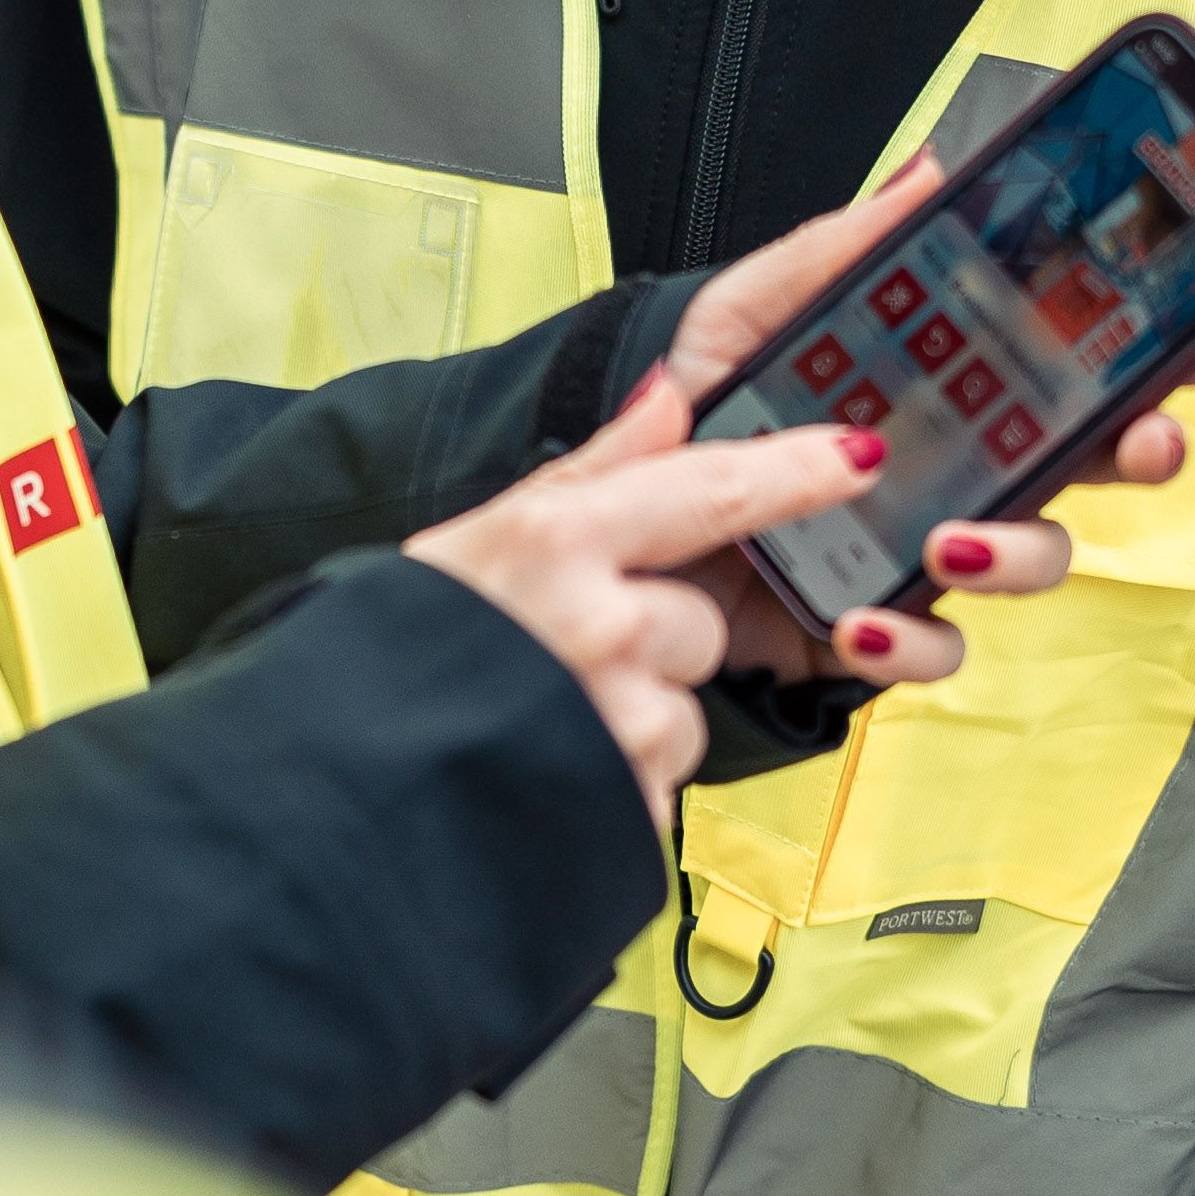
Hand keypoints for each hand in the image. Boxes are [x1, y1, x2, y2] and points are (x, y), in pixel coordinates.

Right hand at [409, 371, 897, 834]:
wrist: (336, 777)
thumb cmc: (402, 652)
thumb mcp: (485, 538)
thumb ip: (592, 470)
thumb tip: (672, 391)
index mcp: (557, 541)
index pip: (710, 491)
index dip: (794, 472)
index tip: (857, 454)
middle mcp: (596, 626)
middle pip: (701, 623)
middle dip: (655, 643)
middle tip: (565, 657)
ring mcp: (617, 721)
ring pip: (683, 709)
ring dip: (636, 719)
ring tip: (548, 721)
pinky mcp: (626, 804)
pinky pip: (660, 782)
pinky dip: (619, 782)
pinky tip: (555, 771)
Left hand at [646, 161, 1194, 688]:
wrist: (615, 508)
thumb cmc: (701, 403)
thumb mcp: (755, 305)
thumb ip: (845, 246)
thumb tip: (933, 172)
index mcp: (953, 389)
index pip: (1078, 369)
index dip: (1160, 359)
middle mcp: (961, 470)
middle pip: (1090, 466)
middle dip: (1141, 453)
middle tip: (1146, 441)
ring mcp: (928, 551)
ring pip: (1033, 561)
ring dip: (1016, 554)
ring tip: (945, 540)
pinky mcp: (879, 626)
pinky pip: (933, 649)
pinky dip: (910, 641)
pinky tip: (863, 617)